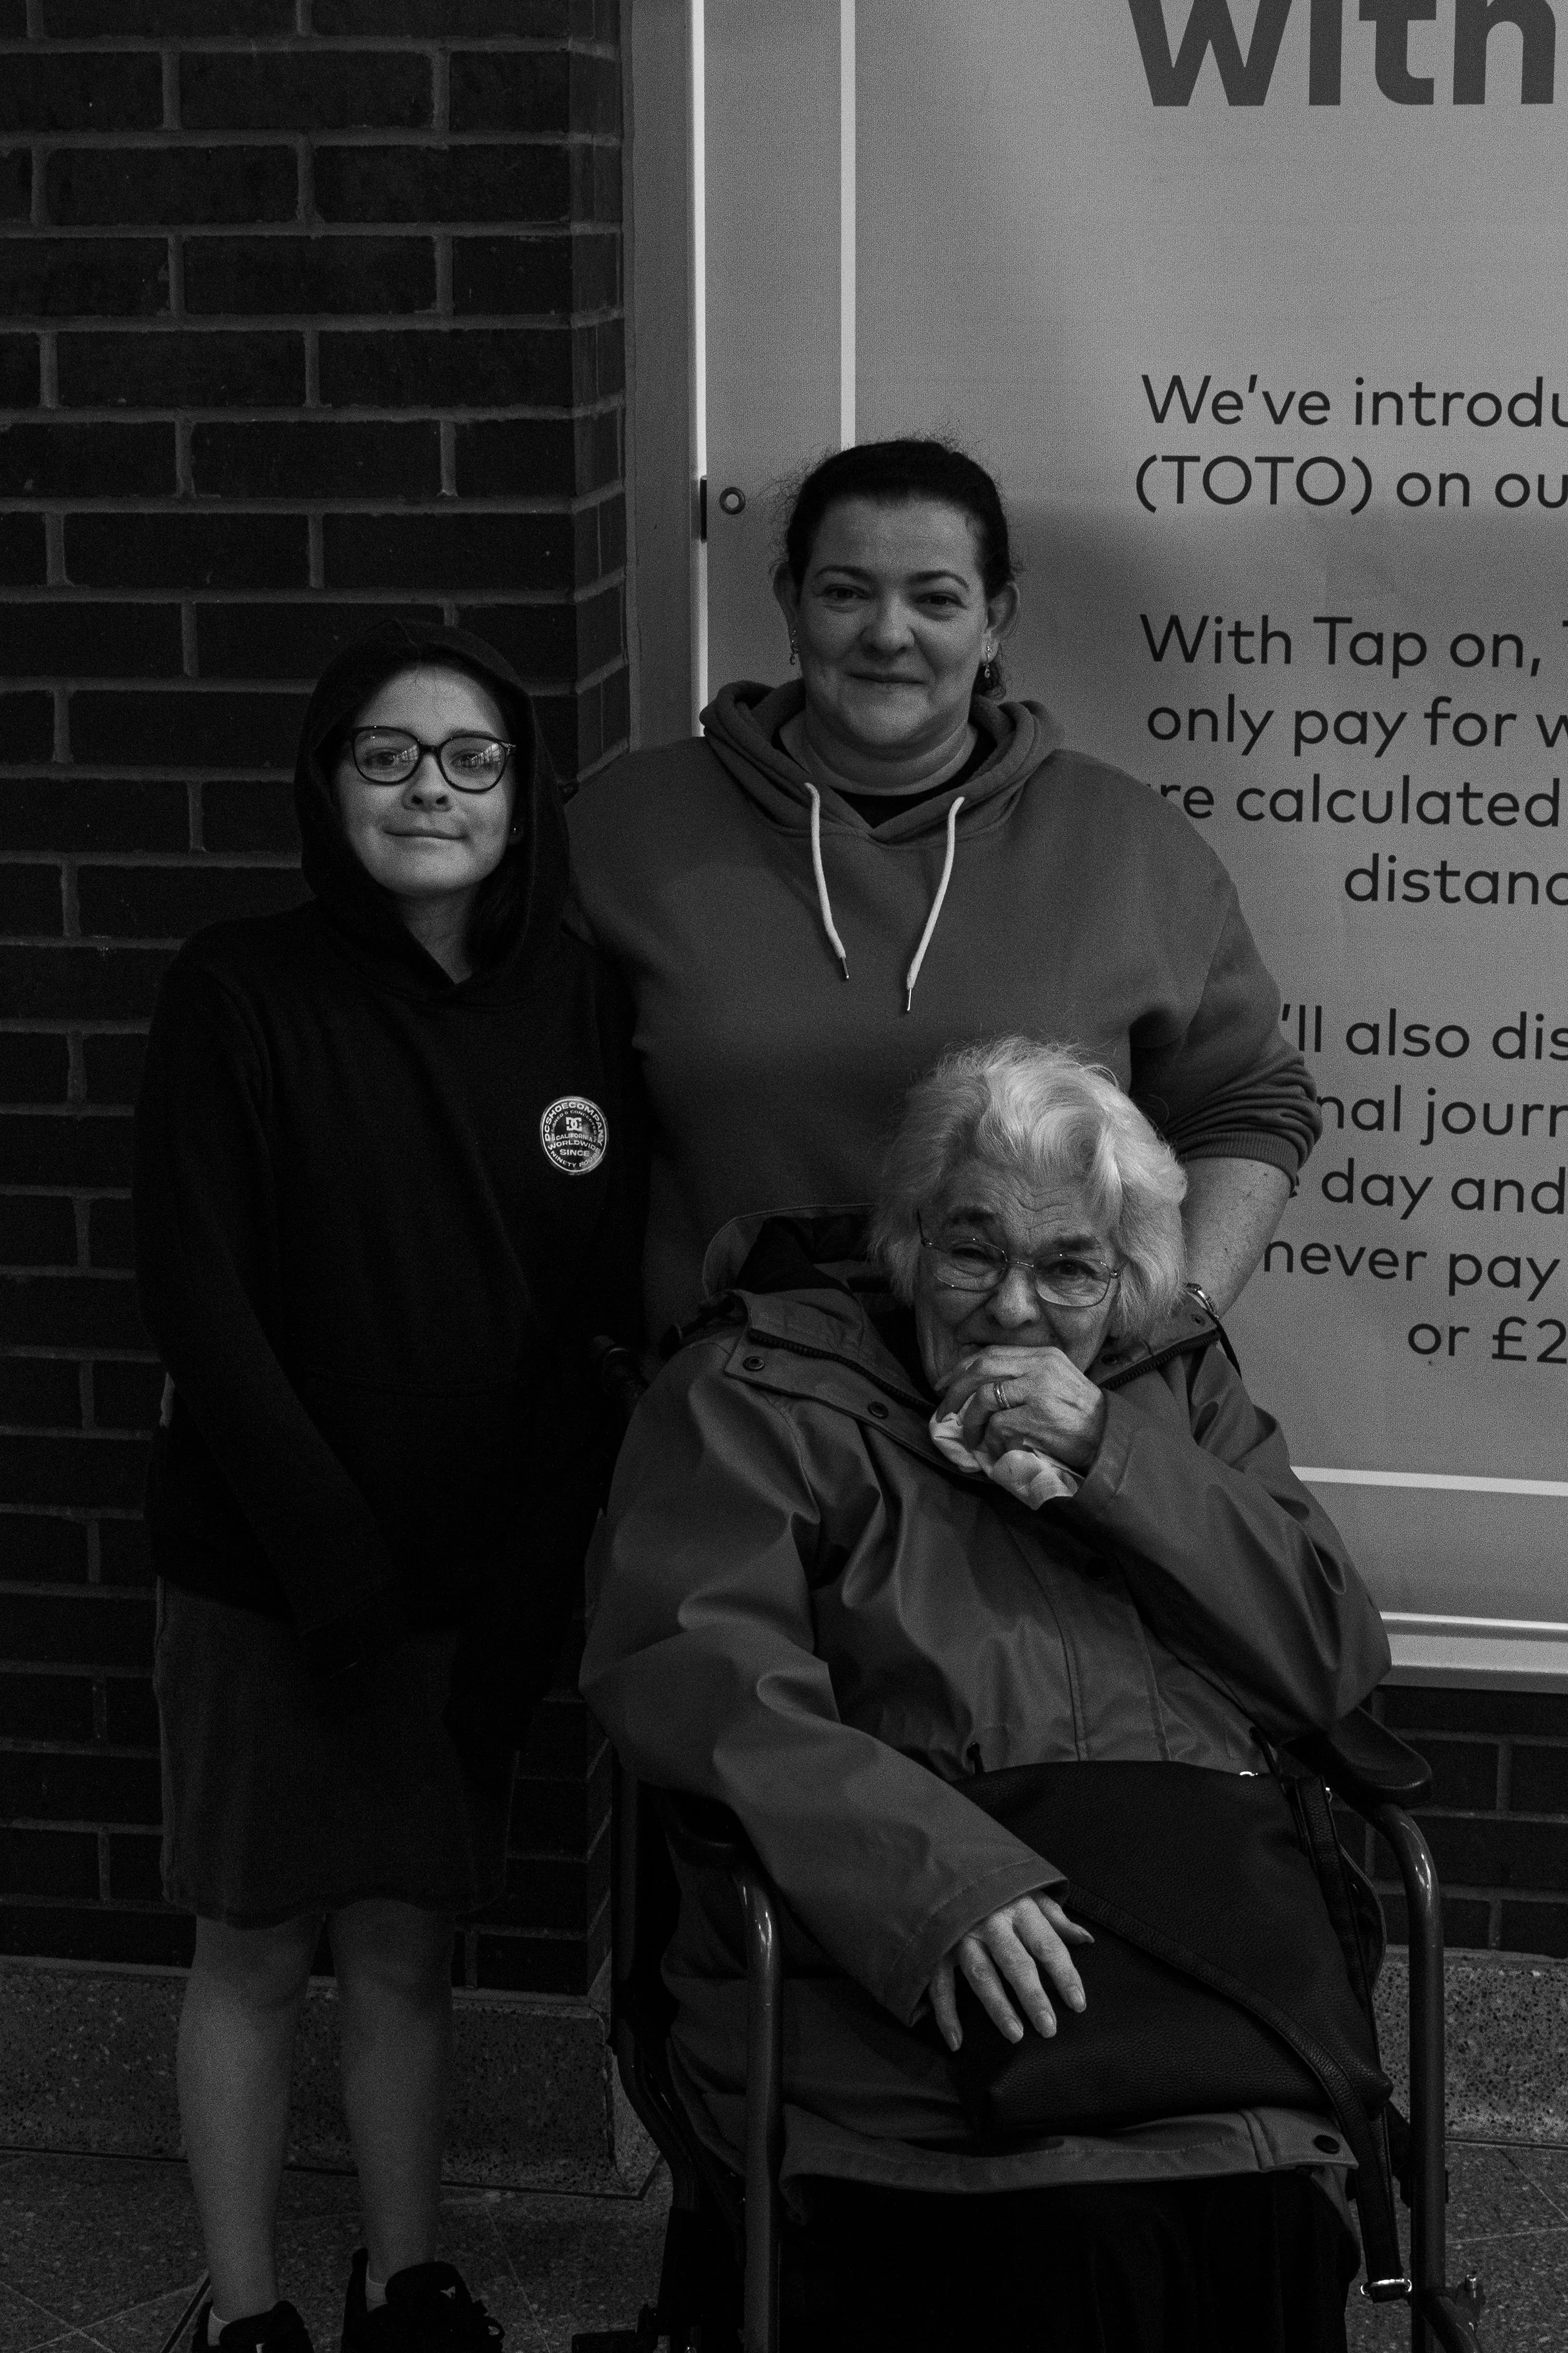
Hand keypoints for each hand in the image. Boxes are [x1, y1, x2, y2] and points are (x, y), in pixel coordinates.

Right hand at [929, 1890, 1091, 2051]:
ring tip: (1015, 2034)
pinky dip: (946, 2013)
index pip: (1048, 1945)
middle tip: (1048, 2028)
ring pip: (981, 1974)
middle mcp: (991, 1921)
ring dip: (997, 2006)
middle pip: (1016, 1963)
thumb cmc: (997, 1884)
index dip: (1065, 1975)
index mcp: (1019, 1907)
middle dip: (1033, 1997)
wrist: (947, 1863)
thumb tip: (1086, 1939)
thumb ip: (1056, 1917)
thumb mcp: (1030, 1891)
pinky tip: (956, 2040)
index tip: (1078, 2004)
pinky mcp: (939, 1946)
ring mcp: (962, 1934)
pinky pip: (940, 1983)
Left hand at [940, 1346, 1107, 1471]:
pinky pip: (997, 1425)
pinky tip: (993, 1449)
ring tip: (970, 1438)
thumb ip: (1023, 1376)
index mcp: (1042, 1355)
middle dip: (955, 1391)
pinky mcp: (1037, 1416)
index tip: (945, 1386)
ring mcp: (1039, 1390)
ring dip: (969, 1421)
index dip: (961, 1369)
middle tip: (944, 1411)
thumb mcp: (1055, 1381)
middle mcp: (1040, 1366)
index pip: (990, 1353)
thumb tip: (978, 1387)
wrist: (1108, 1438)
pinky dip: (989, 1440)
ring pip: (984, 1397)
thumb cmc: (1078, 1414)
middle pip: (981, 1368)